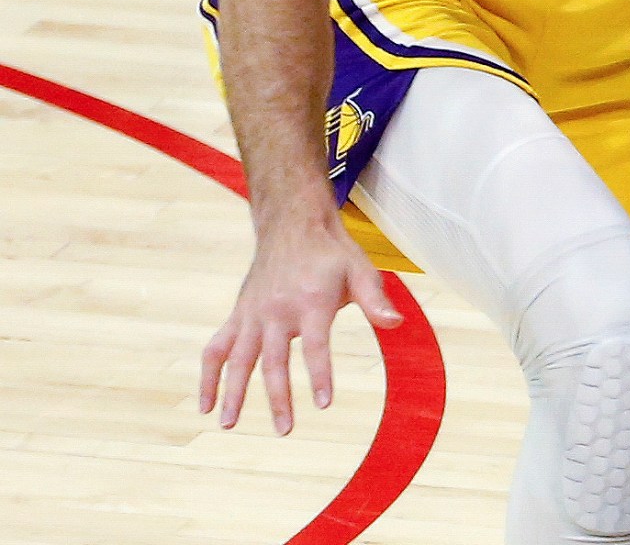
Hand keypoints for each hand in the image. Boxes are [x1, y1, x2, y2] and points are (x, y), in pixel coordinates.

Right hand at [199, 207, 403, 433]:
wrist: (292, 227)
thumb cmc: (331, 254)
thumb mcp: (360, 270)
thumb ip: (375, 300)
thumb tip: (396, 324)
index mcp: (310, 301)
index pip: (315, 345)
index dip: (319, 374)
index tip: (323, 404)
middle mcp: (276, 310)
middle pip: (272, 360)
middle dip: (278, 397)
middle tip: (285, 430)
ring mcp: (252, 315)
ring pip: (237, 359)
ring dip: (232, 393)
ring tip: (229, 425)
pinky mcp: (238, 316)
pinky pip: (216, 349)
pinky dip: (208, 376)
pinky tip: (206, 404)